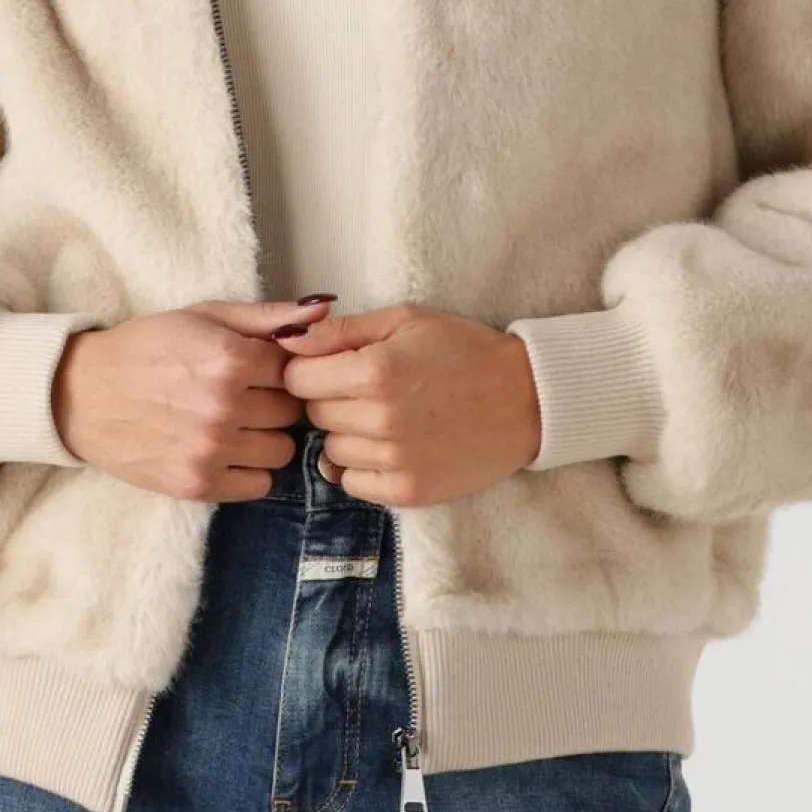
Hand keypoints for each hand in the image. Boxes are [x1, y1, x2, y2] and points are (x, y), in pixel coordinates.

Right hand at [51, 297, 335, 499]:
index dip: (281, 368)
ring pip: (281, 451)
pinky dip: (247, 469)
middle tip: (245, 395)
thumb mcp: (206, 315)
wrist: (81, 394)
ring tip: (233, 423)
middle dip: (275, 403)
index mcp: (229, 358)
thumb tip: (325, 310)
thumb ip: (269, 316)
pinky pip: (258, 485)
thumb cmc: (147, 347)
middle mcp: (224, 406)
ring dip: (264, 438)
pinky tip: (224, 449)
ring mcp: (211, 449)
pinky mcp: (197, 484)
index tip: (259, 368)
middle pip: (292, 412)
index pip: (297, 370)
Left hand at [273, 302, 541, 505]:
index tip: (335, 367)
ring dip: (348, 435)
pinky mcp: (408, 492)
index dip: (312, 369)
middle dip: (331, 400)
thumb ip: (341, 330)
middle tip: (368, 390)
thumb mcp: (404, 320)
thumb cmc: (463, 350)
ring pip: (330, 452)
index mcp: (374, 371)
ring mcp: (394, 461)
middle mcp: (379, 420)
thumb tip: (286, 338)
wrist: (525, 399)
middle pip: (313, 415)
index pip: (297, 378)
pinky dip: (363, 467)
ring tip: (386, 418)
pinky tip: (392, 446)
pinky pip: (352, 484)